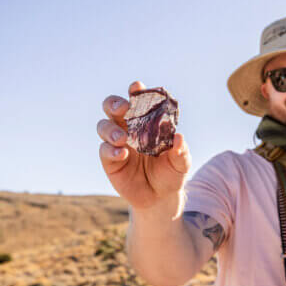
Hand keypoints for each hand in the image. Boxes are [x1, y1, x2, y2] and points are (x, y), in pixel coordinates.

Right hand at [97, 81, 190, 210]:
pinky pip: (104, 150)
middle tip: (124, 108)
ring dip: (111, 129)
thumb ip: (181, 151)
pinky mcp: (109, 161)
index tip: (137, 87)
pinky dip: (111, 150)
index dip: (136, 92)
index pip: (138, 101)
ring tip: (123, 138)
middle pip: (112, 107)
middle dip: (115, 103)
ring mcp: (116, 143)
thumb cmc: (171, 173)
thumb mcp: (181, 162)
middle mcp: (128, 128)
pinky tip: (122, 154)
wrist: (161, 197)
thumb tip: (179, 138)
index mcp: (146, 122)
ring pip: (103, 126)